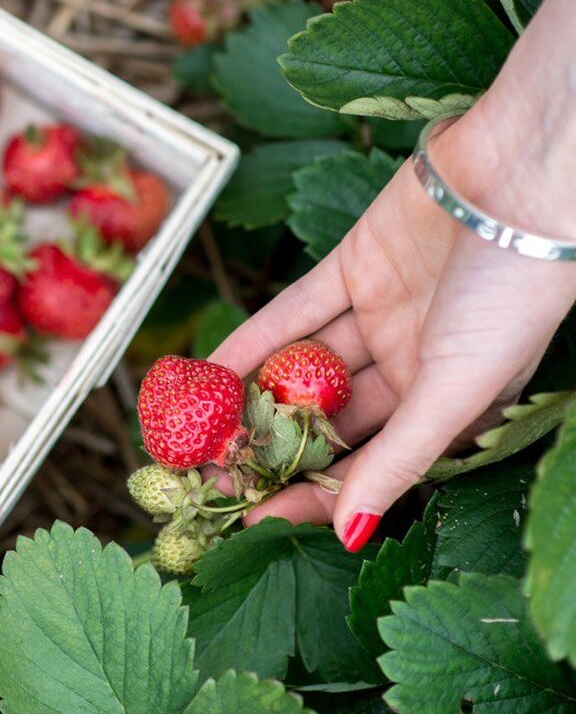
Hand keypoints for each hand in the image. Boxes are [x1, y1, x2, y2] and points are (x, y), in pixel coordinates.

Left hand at [211, 0, 575, 551]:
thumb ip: (400, 460)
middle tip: (208, 474)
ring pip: (302, 366)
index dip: (309, 492)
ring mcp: (379, 314)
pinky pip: (293, 312)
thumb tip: (351, 534)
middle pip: (326, 418)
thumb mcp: (457, 390)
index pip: (365, 463)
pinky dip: (252, 340)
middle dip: (270, 446)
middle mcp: (410, 364)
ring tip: (192, 429)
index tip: (248, 519)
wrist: (521, 179)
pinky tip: (208, 371)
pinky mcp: (353, 265)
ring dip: (251, 394)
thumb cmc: (512, 296)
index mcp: (445, 405)